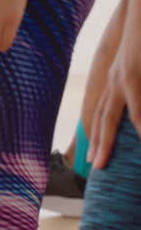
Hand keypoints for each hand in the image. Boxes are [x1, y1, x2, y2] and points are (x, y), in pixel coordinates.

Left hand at [87, 37, 140, 168]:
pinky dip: (138, 126)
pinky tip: (139, 141)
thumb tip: (135, 102)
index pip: (103, 109)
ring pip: (112, 117)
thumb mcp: (136, 63)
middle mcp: (115, 78)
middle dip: (96, 143)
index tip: (95, 152)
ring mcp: (123, 76)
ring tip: (103, 164)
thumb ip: (134, 83)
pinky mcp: (133, 72)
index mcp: (116, 76)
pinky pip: (136, 108)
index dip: (98, 132)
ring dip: (108, 142)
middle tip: (93, 166)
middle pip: (100, 117)